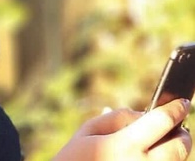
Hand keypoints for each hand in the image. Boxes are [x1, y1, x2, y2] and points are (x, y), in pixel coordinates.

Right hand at [54, 98, 191, 159]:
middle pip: (179, 146)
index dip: (175, 108)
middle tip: (177, 127)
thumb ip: (117, 117)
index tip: (183, 102)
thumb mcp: (87, 132)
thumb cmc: (73, 160)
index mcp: (124, 146)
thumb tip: (143, 114)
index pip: (162, 121)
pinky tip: (146, 157)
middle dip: (181, 133)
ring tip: (158, 144)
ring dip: (174, 150)